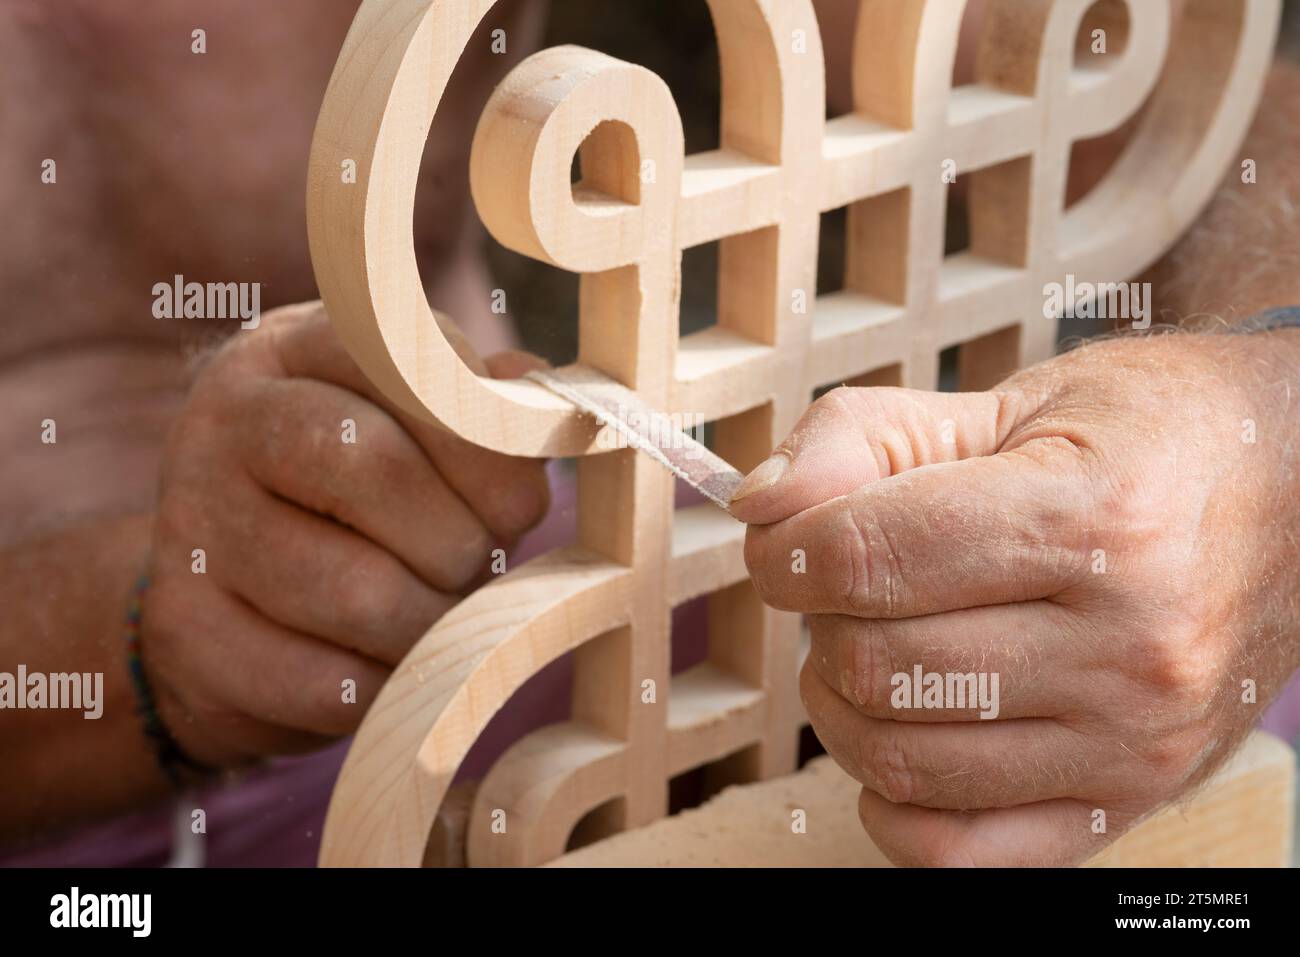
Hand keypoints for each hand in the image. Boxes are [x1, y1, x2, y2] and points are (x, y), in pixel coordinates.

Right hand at [142, 302, 549, 767]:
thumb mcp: (416, 428)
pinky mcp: (188, 631)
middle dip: (461, 539)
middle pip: (377, 469)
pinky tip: (390, 664)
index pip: (405, 366)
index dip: (487, 443)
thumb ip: (482, 407)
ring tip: (439, 614)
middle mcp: (223, 422)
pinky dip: (387, 685)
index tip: (520, 499)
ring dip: (433, 623)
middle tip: (476, 565)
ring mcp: (192, 526)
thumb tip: (541, 390)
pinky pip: (329, 681)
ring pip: (359, 592)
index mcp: (291, 349)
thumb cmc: (361, 498)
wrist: (234, 597)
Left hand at [732, 331, 1299, 865]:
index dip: (789, 548)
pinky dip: (890, 802)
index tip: (788, 539)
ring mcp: (1133, 741)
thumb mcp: (1005, 400)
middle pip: (876, 663)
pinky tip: (903, 733)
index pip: (868, 556)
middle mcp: (1130, 644)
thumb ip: (864, 438)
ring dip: (843, 702)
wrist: (1290, 496)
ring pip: (900, 759)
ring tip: (875, 644)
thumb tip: (758, 506)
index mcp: (1094, 518)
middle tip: (847, 586)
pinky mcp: (1125, 802)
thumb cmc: (1143, 439)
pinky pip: (955, 851)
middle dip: (821, 621)